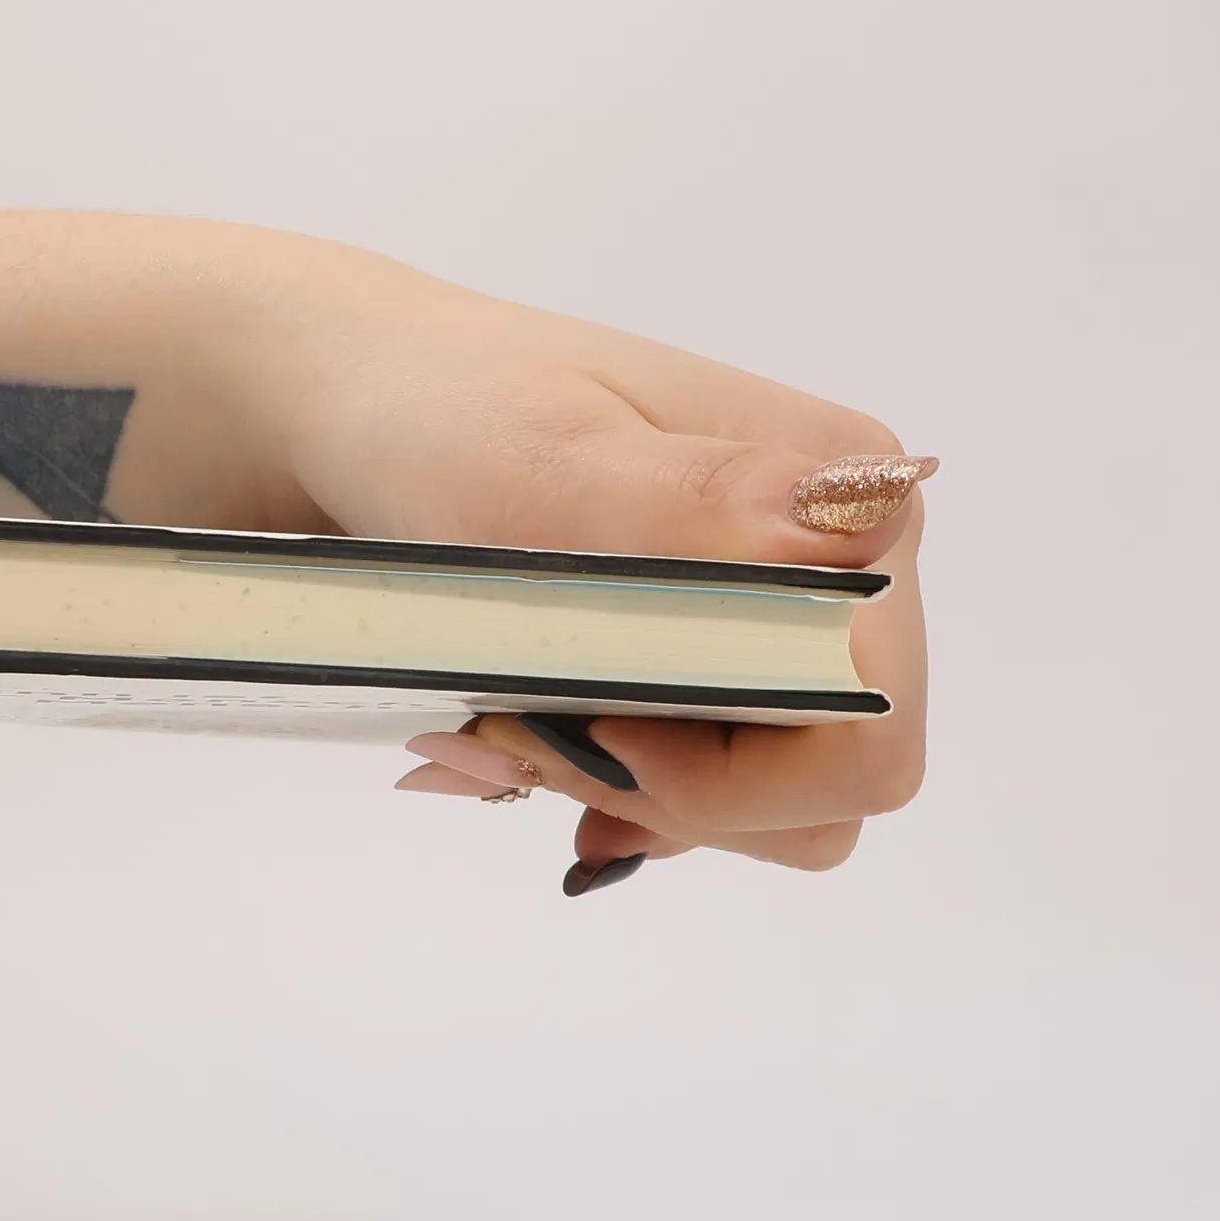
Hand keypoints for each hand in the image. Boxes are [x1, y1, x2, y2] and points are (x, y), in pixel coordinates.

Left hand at [221, 245, 931, 888]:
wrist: (355, 412)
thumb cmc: (440, 413)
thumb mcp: (541, 458)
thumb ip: (696, 504)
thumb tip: (861, 514)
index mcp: (847, 501)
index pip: (864, 735)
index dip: (728, 777)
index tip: (576, 726)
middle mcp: (835, 569)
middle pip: (823, 793)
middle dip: (670, 792)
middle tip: (514, 730)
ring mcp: (774, 624)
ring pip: (765, 809)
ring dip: (629, 792)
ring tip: (499, 721)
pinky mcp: (706, 666)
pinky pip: (701, 792)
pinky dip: (608, 786)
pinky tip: (518, 737)